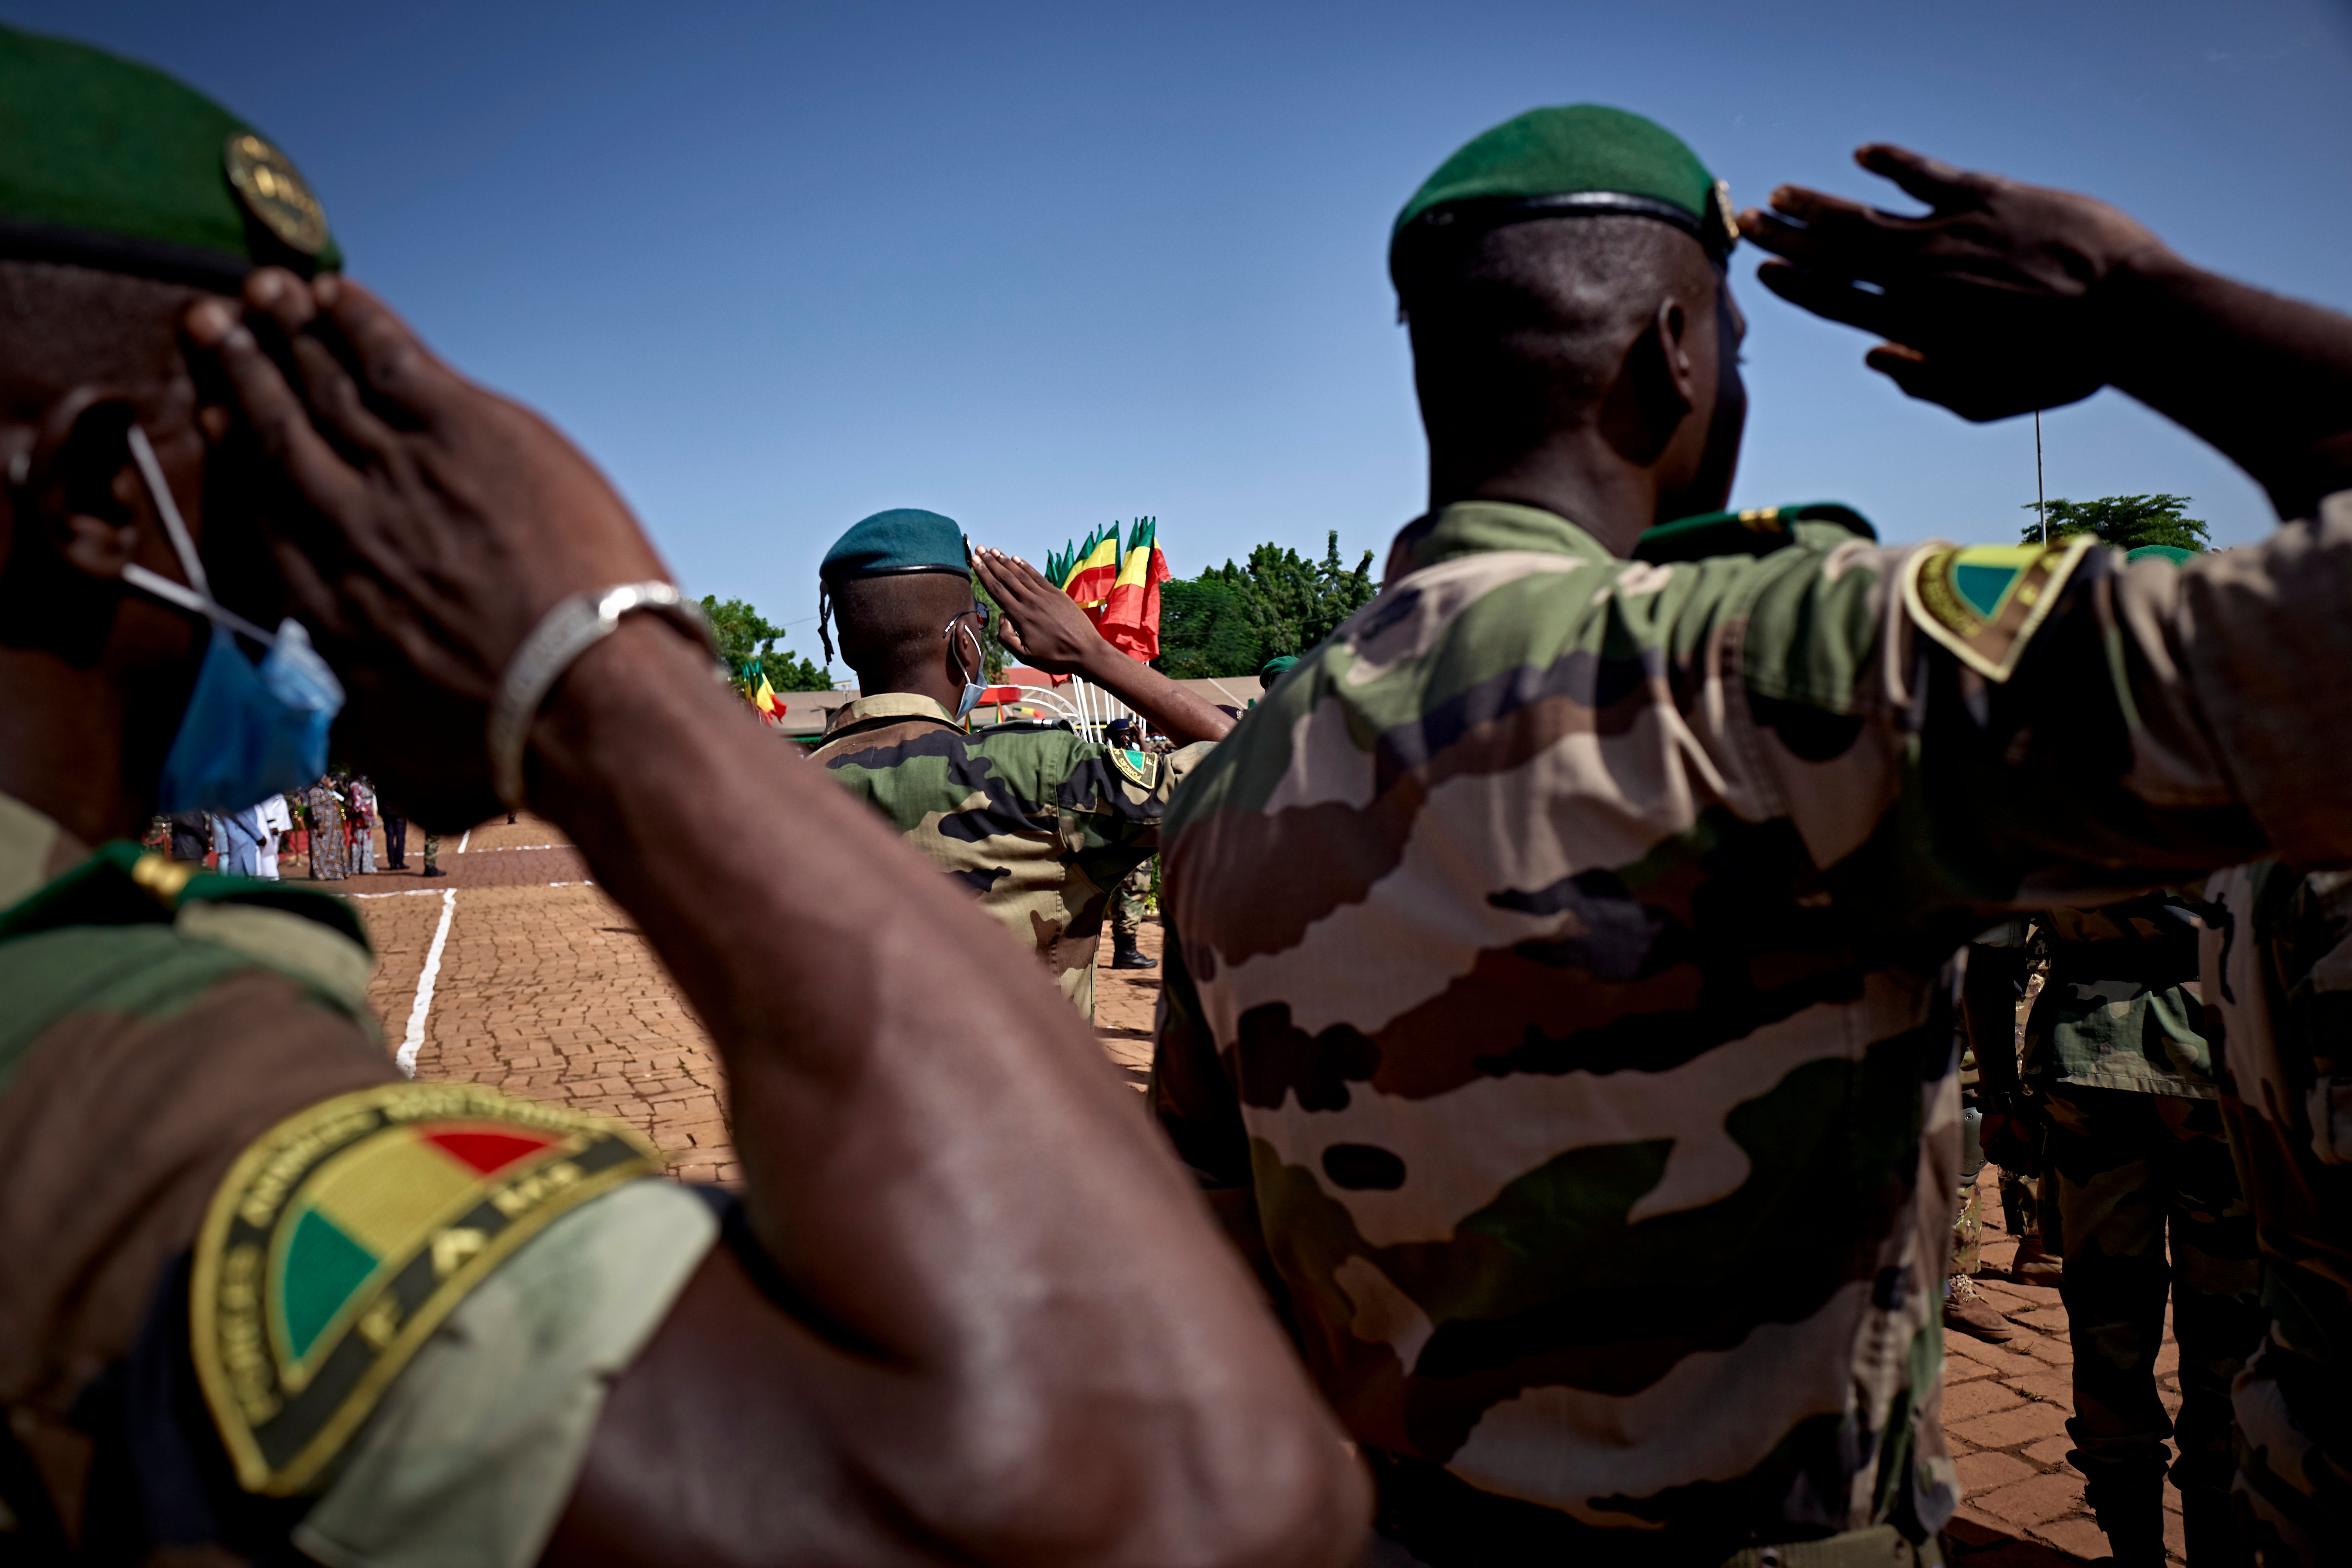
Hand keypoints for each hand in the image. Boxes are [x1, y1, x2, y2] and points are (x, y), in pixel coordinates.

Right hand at [183, 270, 671, 827]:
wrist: (582, 699)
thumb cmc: (514, 745)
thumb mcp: (421, 765)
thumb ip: (391, 740)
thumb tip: (393, 765)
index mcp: (329, 605)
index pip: (265, 511)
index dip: (238, 454)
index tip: (221, 417)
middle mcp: (346, 528)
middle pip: (277, 432)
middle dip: (242, 371)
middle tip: (212, 323)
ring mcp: (402, 473)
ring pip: (326, 384)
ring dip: (289, 331)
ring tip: (262, 293)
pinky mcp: (466, 432)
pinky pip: (393, 358)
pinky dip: (358, 321)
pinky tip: (337, 291)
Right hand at [971, 546, 1110, 676]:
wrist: (1085, 651)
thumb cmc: (1055, 657)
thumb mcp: (1025, 656)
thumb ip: (1006, 638)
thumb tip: (1002, 617)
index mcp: (1020, 616)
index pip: (997, 590)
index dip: (984, 574)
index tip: (974, 561)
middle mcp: (1031, 601)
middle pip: (1006, 578)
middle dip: (990, 562)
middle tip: (979, 549)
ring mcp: (1045, 595)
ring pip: (1020, 574)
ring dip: (1005, 561)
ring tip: (993, 550)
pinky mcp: (1057, 593)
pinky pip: (1037, 576)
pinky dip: (1025, 566)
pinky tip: (1015, 558)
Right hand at [1741, 145, 2169, 421]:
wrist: (2125, 312)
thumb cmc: (2062, 366)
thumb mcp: (1986, 399)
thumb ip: (1924, 384)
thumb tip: (1873, 356)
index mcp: (1914, 325)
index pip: (1837, 300)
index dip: (1797, 284)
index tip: (1767, 269)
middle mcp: (1917, 276)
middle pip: (1835, 253)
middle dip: (1787, 237)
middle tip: (1750, 221)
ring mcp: (1947, 232)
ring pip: (1864, 214)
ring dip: (1818, 203)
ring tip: (1783, 194)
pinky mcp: (1986, 197)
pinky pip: (1924, 174)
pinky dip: (1891, 163)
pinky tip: (1863, 155)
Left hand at [1978, 1104, 2040, 1173]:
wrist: (2004, 1109)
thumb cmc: (2021, 1121)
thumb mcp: (2033, 1138)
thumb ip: (2034, 1156)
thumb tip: (2034, 1173)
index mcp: (2025, 1153)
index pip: (2027, 1170)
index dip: (2028, 1168)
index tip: (2029, 1160)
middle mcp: (2013, 1155)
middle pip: (2016, 1170)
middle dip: (2017, 1161)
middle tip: (2017, 1148)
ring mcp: (2001, 1152)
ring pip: (2005, 1165)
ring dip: (2007, 1154)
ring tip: (2007, 1139)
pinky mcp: (1989, 1148)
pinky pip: (1992, 1158)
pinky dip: (1996, 1150)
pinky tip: (1999, 1139)